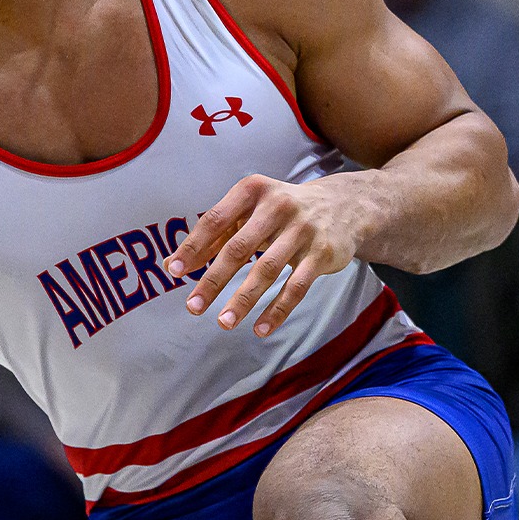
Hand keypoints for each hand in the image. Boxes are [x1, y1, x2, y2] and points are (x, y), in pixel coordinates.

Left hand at [166, 174, 368, 335]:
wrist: (344, 205)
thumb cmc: (281, 211)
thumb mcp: (249, 211)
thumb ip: (214, 234)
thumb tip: (174, 263)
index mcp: (253, 190)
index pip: (216, 220)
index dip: (194, 247)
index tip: (174, 271)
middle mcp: (278, 206)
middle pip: (239, 248)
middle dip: (213, 279)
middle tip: (193, 306)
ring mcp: (303, 229)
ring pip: (268, 270)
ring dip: (243, 299)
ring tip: (224, 322)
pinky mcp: (322, 253)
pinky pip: (297, 287)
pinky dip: (277, 310)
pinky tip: (260, 329)